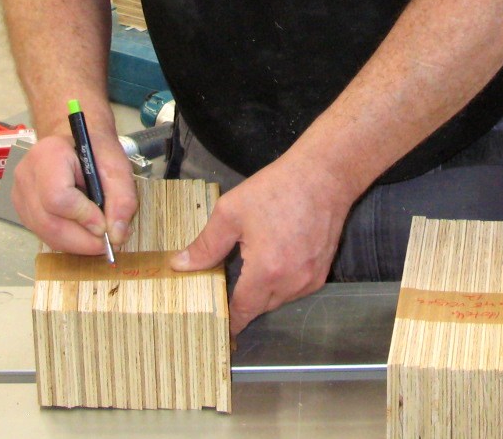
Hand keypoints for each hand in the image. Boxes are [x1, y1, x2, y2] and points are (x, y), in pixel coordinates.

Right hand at [11, 128, 137, 254]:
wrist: (75, 140)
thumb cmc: (95, 150)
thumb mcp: (118, 168)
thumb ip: (122, 200)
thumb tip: (117, 236)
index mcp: (48, 155)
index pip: (58, 197)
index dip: (83, 217)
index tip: (105, 225)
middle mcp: (26, 175)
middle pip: (48, 222)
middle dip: (82, 240)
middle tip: (107, 243)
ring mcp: (20, 194)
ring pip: (44, 233)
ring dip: (75, 244)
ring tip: (98, 238)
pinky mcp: (22, 209)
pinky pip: (42, 234)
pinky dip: (66, 240)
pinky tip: (82, 232)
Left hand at [170, 154, 355, 333]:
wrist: (323, 176)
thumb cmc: (276, 189)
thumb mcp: (231, 211)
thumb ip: (206, 245)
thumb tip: (179, 265)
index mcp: (266, 271)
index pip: (242, 311)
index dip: (228, 321)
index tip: (214, 326)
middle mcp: (291, 283)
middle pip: (260, 307)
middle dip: (243, 300)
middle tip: (227, 284)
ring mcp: (310, 279)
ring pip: (279, 300)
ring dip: (264, 291)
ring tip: (252, 266)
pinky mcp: (322, 272)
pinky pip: (296, 289)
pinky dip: (283, 282)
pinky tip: (276, 259)